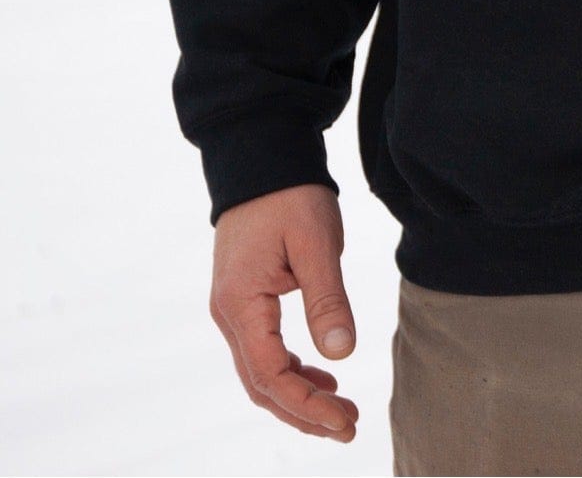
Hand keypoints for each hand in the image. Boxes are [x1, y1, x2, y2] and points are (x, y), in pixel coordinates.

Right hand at [208, 184, 360, 441]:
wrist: (263, 158)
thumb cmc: (290, 194)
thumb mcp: (316, 243)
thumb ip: (327, 299)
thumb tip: (341, 354)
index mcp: (241, 303)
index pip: (271, 375)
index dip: (308, 404)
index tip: (346, 420)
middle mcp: (228, 314)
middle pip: (261, 385)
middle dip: (304, 412)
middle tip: (349, 428)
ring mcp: (233, 309)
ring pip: (260, 373)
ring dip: (298, 396)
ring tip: (341, 412)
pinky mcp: (245, 300)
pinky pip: (263, 350)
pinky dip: (291, 370)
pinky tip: (323, 375)